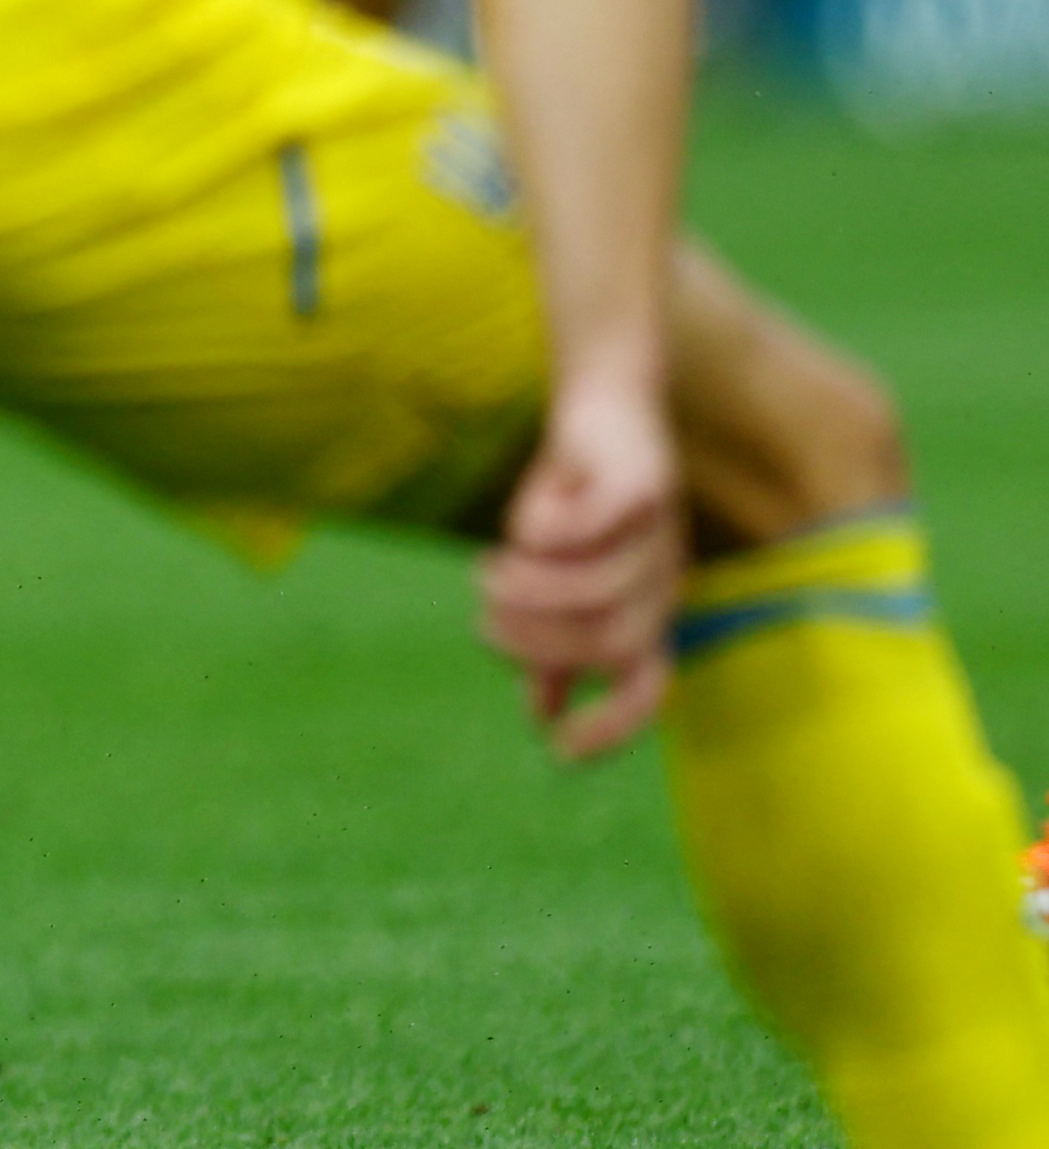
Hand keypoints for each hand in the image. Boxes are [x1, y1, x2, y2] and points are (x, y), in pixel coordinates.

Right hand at [476, 362, 686, 759]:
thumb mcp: (556, 576)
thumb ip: (553, 644)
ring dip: (530, 590)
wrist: (601, 399)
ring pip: (600, 589)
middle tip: (484, 618)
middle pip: (609, 640)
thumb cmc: (575, 494)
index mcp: (648, 609)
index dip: (611, 726)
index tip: (556, 749)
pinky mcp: (644, 482)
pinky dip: (546, 535)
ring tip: (486, 573)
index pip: (646, 686)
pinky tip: (519, 531)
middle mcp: (664, 580)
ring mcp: (660, 534)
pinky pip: (593, 526)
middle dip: (539, 641)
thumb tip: (540, 714)